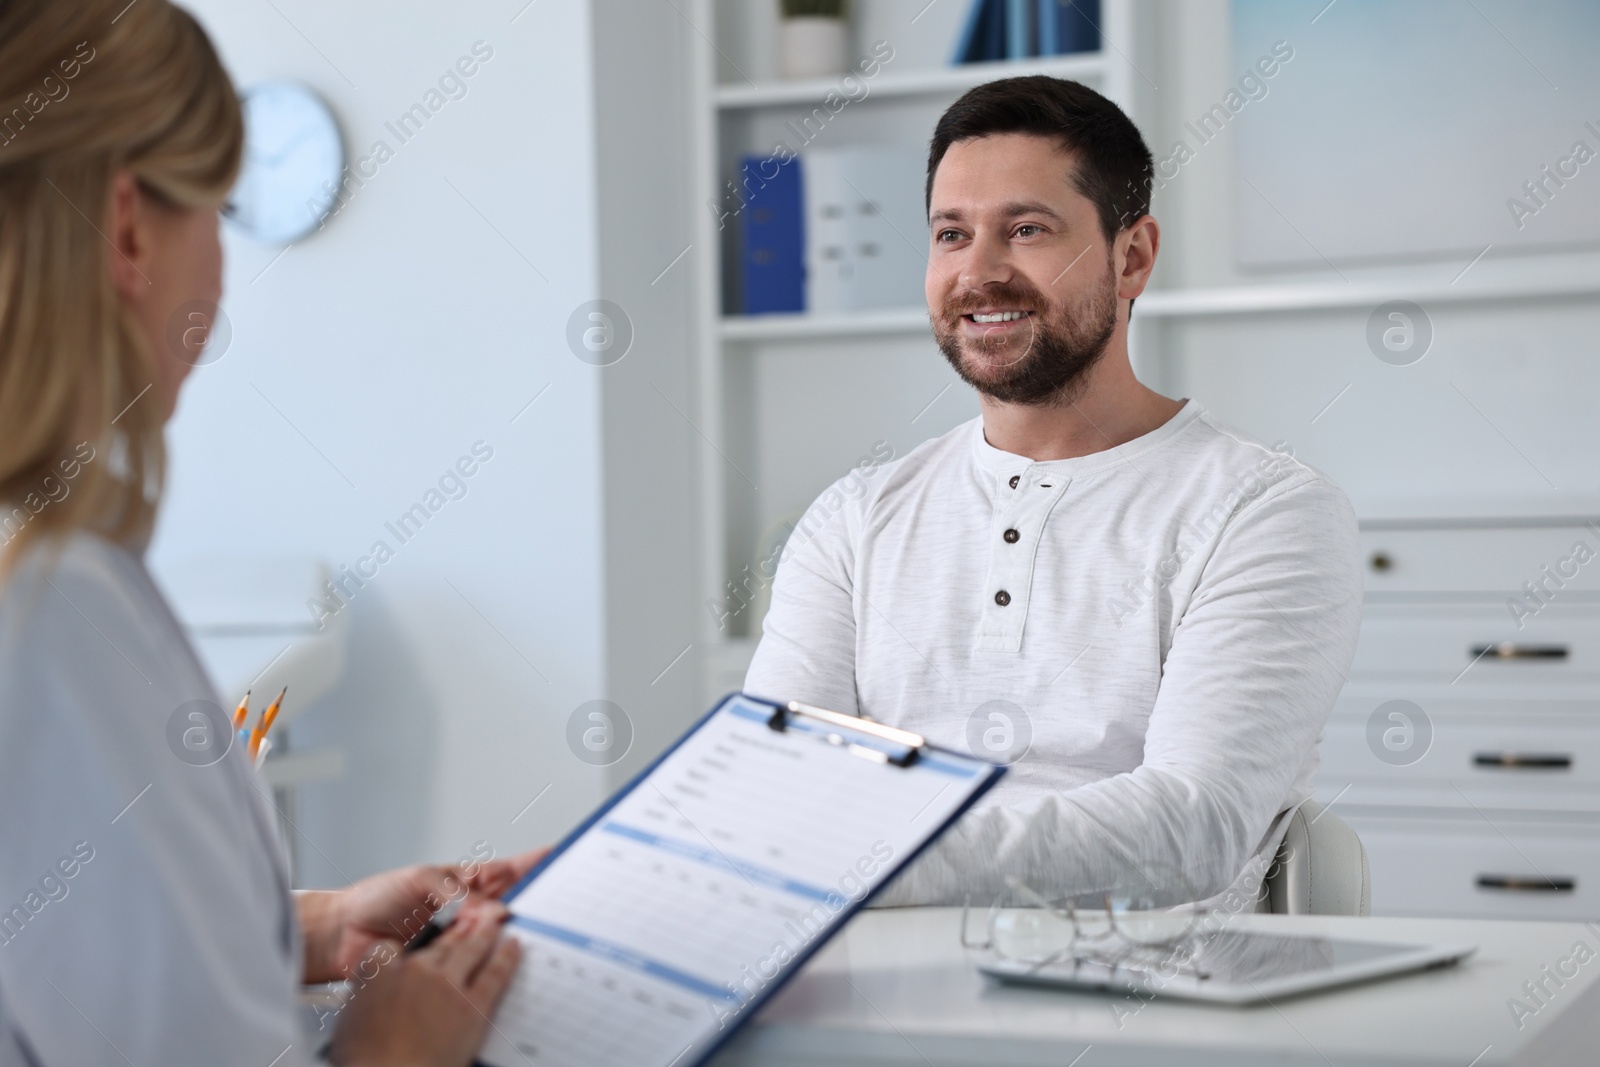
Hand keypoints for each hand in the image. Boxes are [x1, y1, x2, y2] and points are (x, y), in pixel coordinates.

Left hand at [301, 848, 548, 984]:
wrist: (344, 934)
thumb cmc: (378, 898)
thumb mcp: (421, 880)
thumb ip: (458, 893)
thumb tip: (492, 911)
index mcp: (467, 882)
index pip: (510, 869)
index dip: (537, 862)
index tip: (563, 855)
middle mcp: (470, 910)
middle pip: (514, 904)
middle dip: (537, 902)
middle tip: (559, 902)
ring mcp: (462, 938)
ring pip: (499, 936)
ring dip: (515, 934)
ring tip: (535, 928)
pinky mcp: (451, 965)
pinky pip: (477, 964)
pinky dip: (490, 962)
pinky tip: (503, 959)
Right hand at [328, 906, 521, 1066]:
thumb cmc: (365, 1060)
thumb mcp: (350, 1020)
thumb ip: (366, 996)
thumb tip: (373, 995)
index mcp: (378, 972)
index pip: (389, 948)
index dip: (399, 952)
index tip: (405, 956)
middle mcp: (415, 970)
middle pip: (438, 943)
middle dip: (453, 932)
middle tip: (466, 922)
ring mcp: (447, 984)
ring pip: (470, 948)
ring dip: (484, 932)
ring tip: (493, 922)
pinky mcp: (474, 1005)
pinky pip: (495, 972)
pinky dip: (507, 957)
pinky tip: (514, 946)